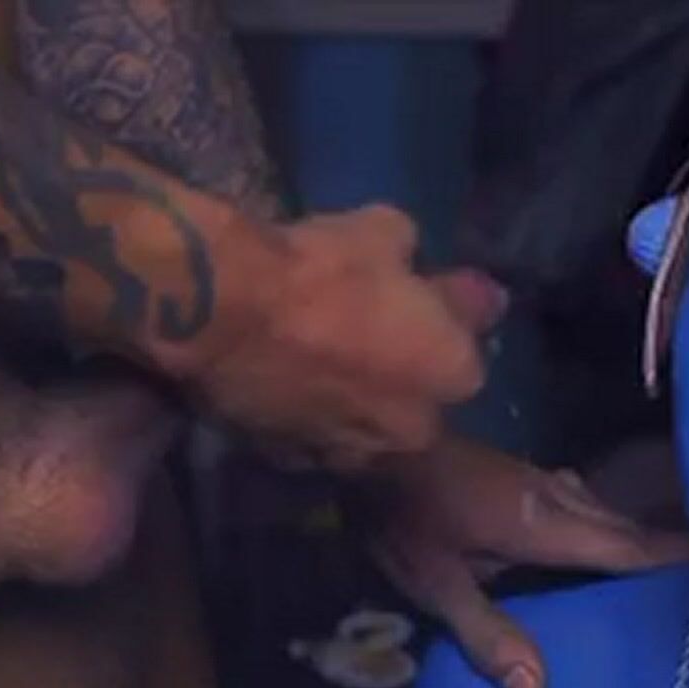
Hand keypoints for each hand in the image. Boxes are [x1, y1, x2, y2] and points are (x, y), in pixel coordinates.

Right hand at [183, 206, 503, 471]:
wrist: (224, 310)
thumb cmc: (321, 269)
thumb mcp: (383, 229)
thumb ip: (412, 254)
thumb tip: (412, 255)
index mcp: (455, 373)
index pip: (464, 349)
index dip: (439, 318)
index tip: (418, 293)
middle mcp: (415, 427)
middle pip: (415, 396)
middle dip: (398, 370)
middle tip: (364, 328)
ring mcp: (353, 451)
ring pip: (363, 422)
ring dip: (351, 396)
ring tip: (319, 356)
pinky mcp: (293, 457)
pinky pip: (311, 433)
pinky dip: (304, 410)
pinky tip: (284, 378)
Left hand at [366, 438, 688, 687]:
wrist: (371, 445)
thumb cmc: (401, 518)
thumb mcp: (435, 586)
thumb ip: (487, 635)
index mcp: (545, 526)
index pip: (627, 549)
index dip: (676, 562)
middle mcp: (557, 498)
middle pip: (628, 528)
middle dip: (673, 550)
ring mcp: (542, 482)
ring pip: (608, 512)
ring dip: (643, 536)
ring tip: (679, 562)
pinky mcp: (525, 479)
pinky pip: (588, 503)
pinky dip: (612, 524)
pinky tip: (609, 535)